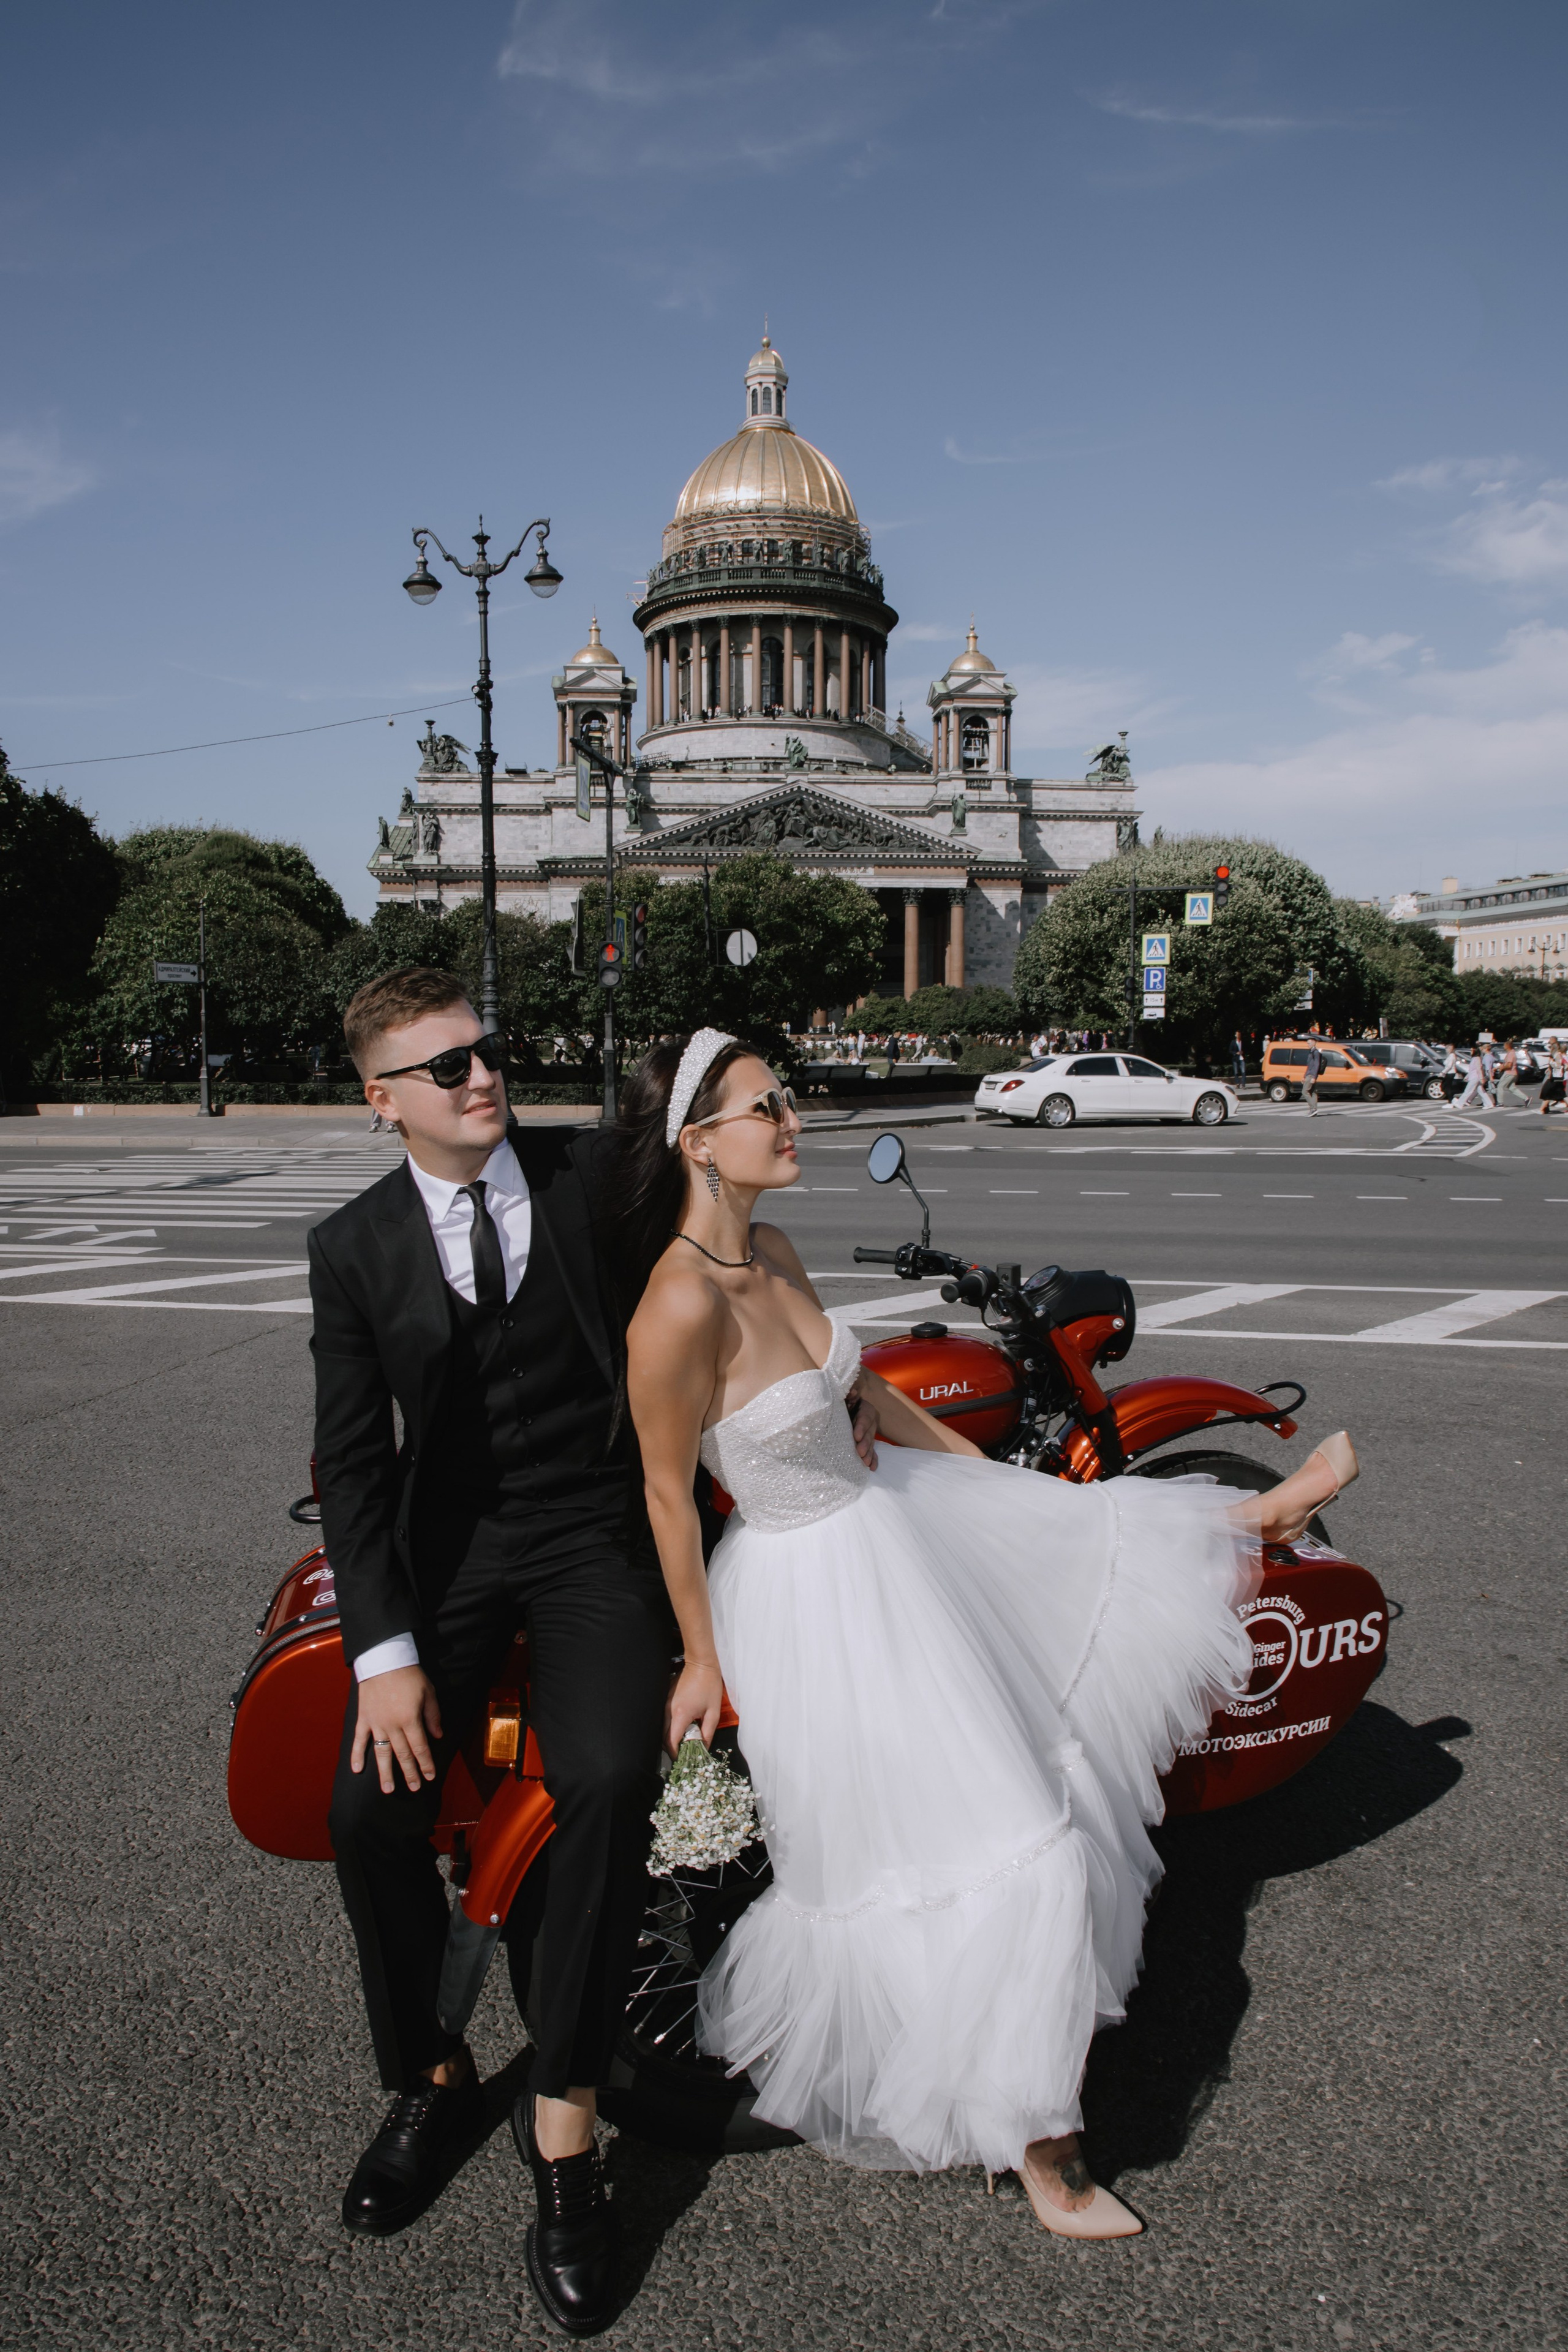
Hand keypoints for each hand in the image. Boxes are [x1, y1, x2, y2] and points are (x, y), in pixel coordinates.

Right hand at [352, 1665, 442, 1793]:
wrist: (384, 1659)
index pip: (420, 1748)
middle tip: (414, 1788)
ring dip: (385, 1773)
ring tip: (388, 1789)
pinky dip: (356, 1755)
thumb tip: (437, 1736)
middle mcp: (392, 1726)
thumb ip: (433, 1716)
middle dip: (409, 1773)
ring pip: (381, 1753)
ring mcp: (376, 1724)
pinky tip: (356, 1770)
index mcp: (410, 1719)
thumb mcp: (428, 1692)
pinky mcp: (363, 1719)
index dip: (426, 1763)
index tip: (430, 1776)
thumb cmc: (409, 1674)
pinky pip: (358, 1740)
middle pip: (402, 1754)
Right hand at [665, 1656, 724, 1756]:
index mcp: (680, 1715)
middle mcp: (668, 1710)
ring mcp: (665, 1704)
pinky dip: (670, 1727)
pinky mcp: (665, 1699)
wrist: (701, 1664)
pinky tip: (682, 1727)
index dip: (675, 1754)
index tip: (682, 1760)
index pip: (671, 1741)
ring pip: (662, 1728)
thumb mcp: (714, 1712)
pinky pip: (664, 1718)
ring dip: (671, 1738)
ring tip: (685, 1741)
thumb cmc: (709, 1686)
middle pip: (663, 1737)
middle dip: (672, 1748)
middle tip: (684, 1753)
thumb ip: (708, 1733)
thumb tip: (704, 1748)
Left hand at [848, 1388, 879, 1468]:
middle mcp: (869, 1422)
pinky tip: (871, 1468)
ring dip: (868, 1453)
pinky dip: (872, 1459)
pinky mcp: (867, 1443)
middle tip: (859, 1453)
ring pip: (871, 1443)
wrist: (845, 1409)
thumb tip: (852, 1391)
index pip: (865, 1417)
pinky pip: (872, 1451)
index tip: (856, 1436)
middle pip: (869, 1433)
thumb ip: (848, 1394)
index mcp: (865, 1409)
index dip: (861, 1427)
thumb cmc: (842, 1402)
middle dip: (865, 1444)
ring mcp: (869, 1434)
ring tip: (865, 1463)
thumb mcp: (844, 1397)